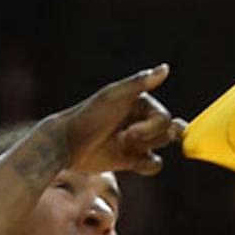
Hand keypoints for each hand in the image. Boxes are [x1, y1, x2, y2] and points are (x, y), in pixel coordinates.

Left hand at [53, 64, 185, 176]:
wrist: (66, 144)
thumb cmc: (89, 117)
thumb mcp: (113, 97)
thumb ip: (139, 83)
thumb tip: (165, 68)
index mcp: (142, 103)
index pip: (164, 119)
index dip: (151, 128)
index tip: (128, 133)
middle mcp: (143, 119)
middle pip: (167, 133)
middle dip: (148, 138)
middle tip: (123, 138)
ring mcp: (138, 140)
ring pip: (162, 147)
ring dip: (143, 150)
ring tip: (119, 145)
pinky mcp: (132, 159)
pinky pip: (154, 164)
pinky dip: (146, 166)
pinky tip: (129, 161)